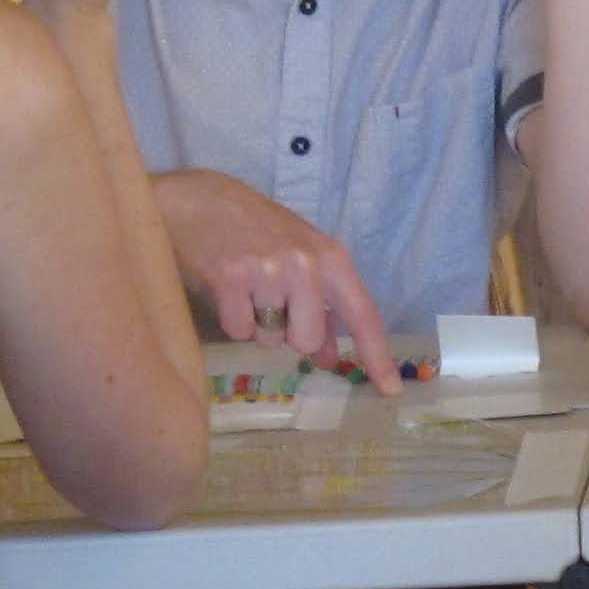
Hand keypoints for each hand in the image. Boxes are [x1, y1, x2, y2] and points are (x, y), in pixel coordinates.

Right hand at [150, 171, 399, 393]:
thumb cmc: (254, 227)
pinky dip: (231, 318)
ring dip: (257, 323)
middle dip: (287, 331)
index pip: (362, 314)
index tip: (391, 390)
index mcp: (330, 257)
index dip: (376, 355)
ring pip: (270, 339)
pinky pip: (239, 331)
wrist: (198, 199)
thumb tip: (329, 357)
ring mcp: (268, 271)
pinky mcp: (230, 278)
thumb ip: (320, 304)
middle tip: (269, 298)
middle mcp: (305, 264)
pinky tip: (225, 287)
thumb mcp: (299, 258)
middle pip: (306, 340)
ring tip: (245, 285)